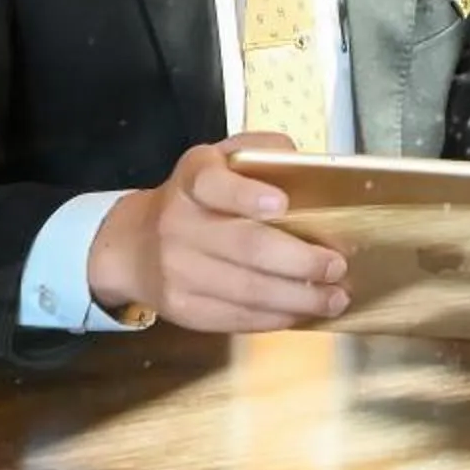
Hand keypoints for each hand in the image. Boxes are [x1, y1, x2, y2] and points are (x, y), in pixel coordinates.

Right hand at [86, 131, 349, 333]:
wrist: (134, 245)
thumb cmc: (197, 198)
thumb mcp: (219, 159)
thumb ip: (259, 151)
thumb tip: (303, 163)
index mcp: (193, 179)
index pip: (214, 184)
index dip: (247, 195)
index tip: (283, 205)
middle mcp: (179, 224)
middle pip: (245, 247)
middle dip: (298, 261)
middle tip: (335, 266)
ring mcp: (178, 271)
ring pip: (247, 290)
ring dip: (298, 299)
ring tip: (334, 298)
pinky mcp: (183, 308)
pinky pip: (237, 318)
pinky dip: (276, 318)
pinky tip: (303, 313)